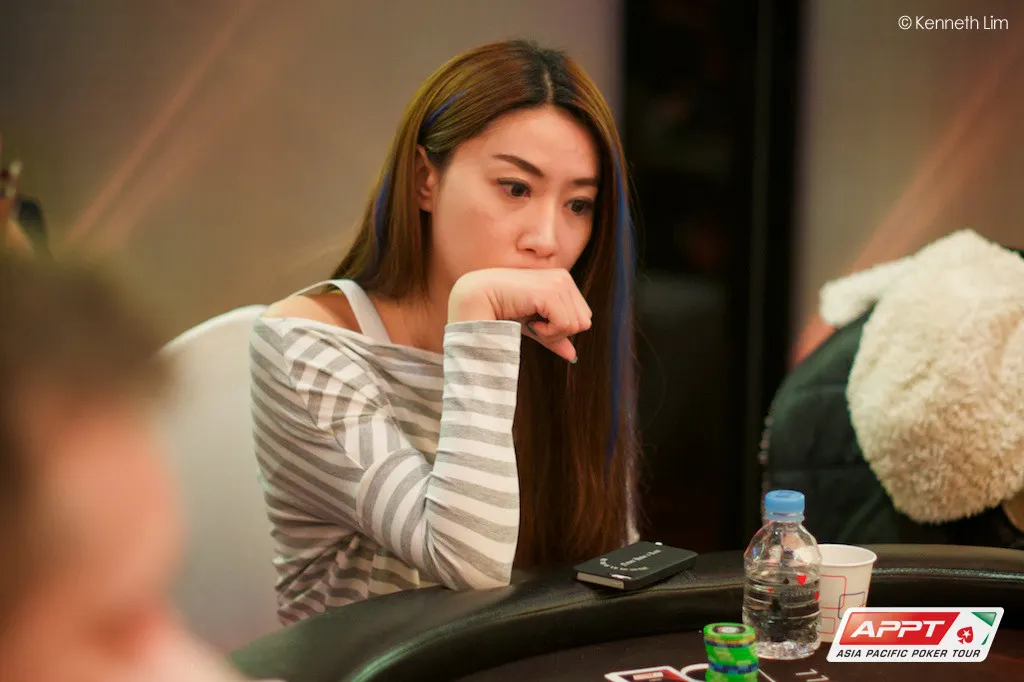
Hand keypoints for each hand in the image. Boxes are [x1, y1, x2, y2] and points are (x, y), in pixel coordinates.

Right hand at [448, 268, 591, 362]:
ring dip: (552, 333)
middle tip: (534, 325)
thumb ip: (554, 337)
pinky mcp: (550, 292)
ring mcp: (558, 283)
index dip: (561, 329)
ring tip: (531, 323)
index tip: (537, 323)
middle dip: (560, 332)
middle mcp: (564, 279)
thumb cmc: (502, 310)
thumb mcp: (533, 325)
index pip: (583, 317)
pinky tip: (530, 323)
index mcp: (563, 281)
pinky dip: (548, 332)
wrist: (477, 298)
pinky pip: (565, 325)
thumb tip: (573, 356)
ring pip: (576, 325)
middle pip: (583, 322)